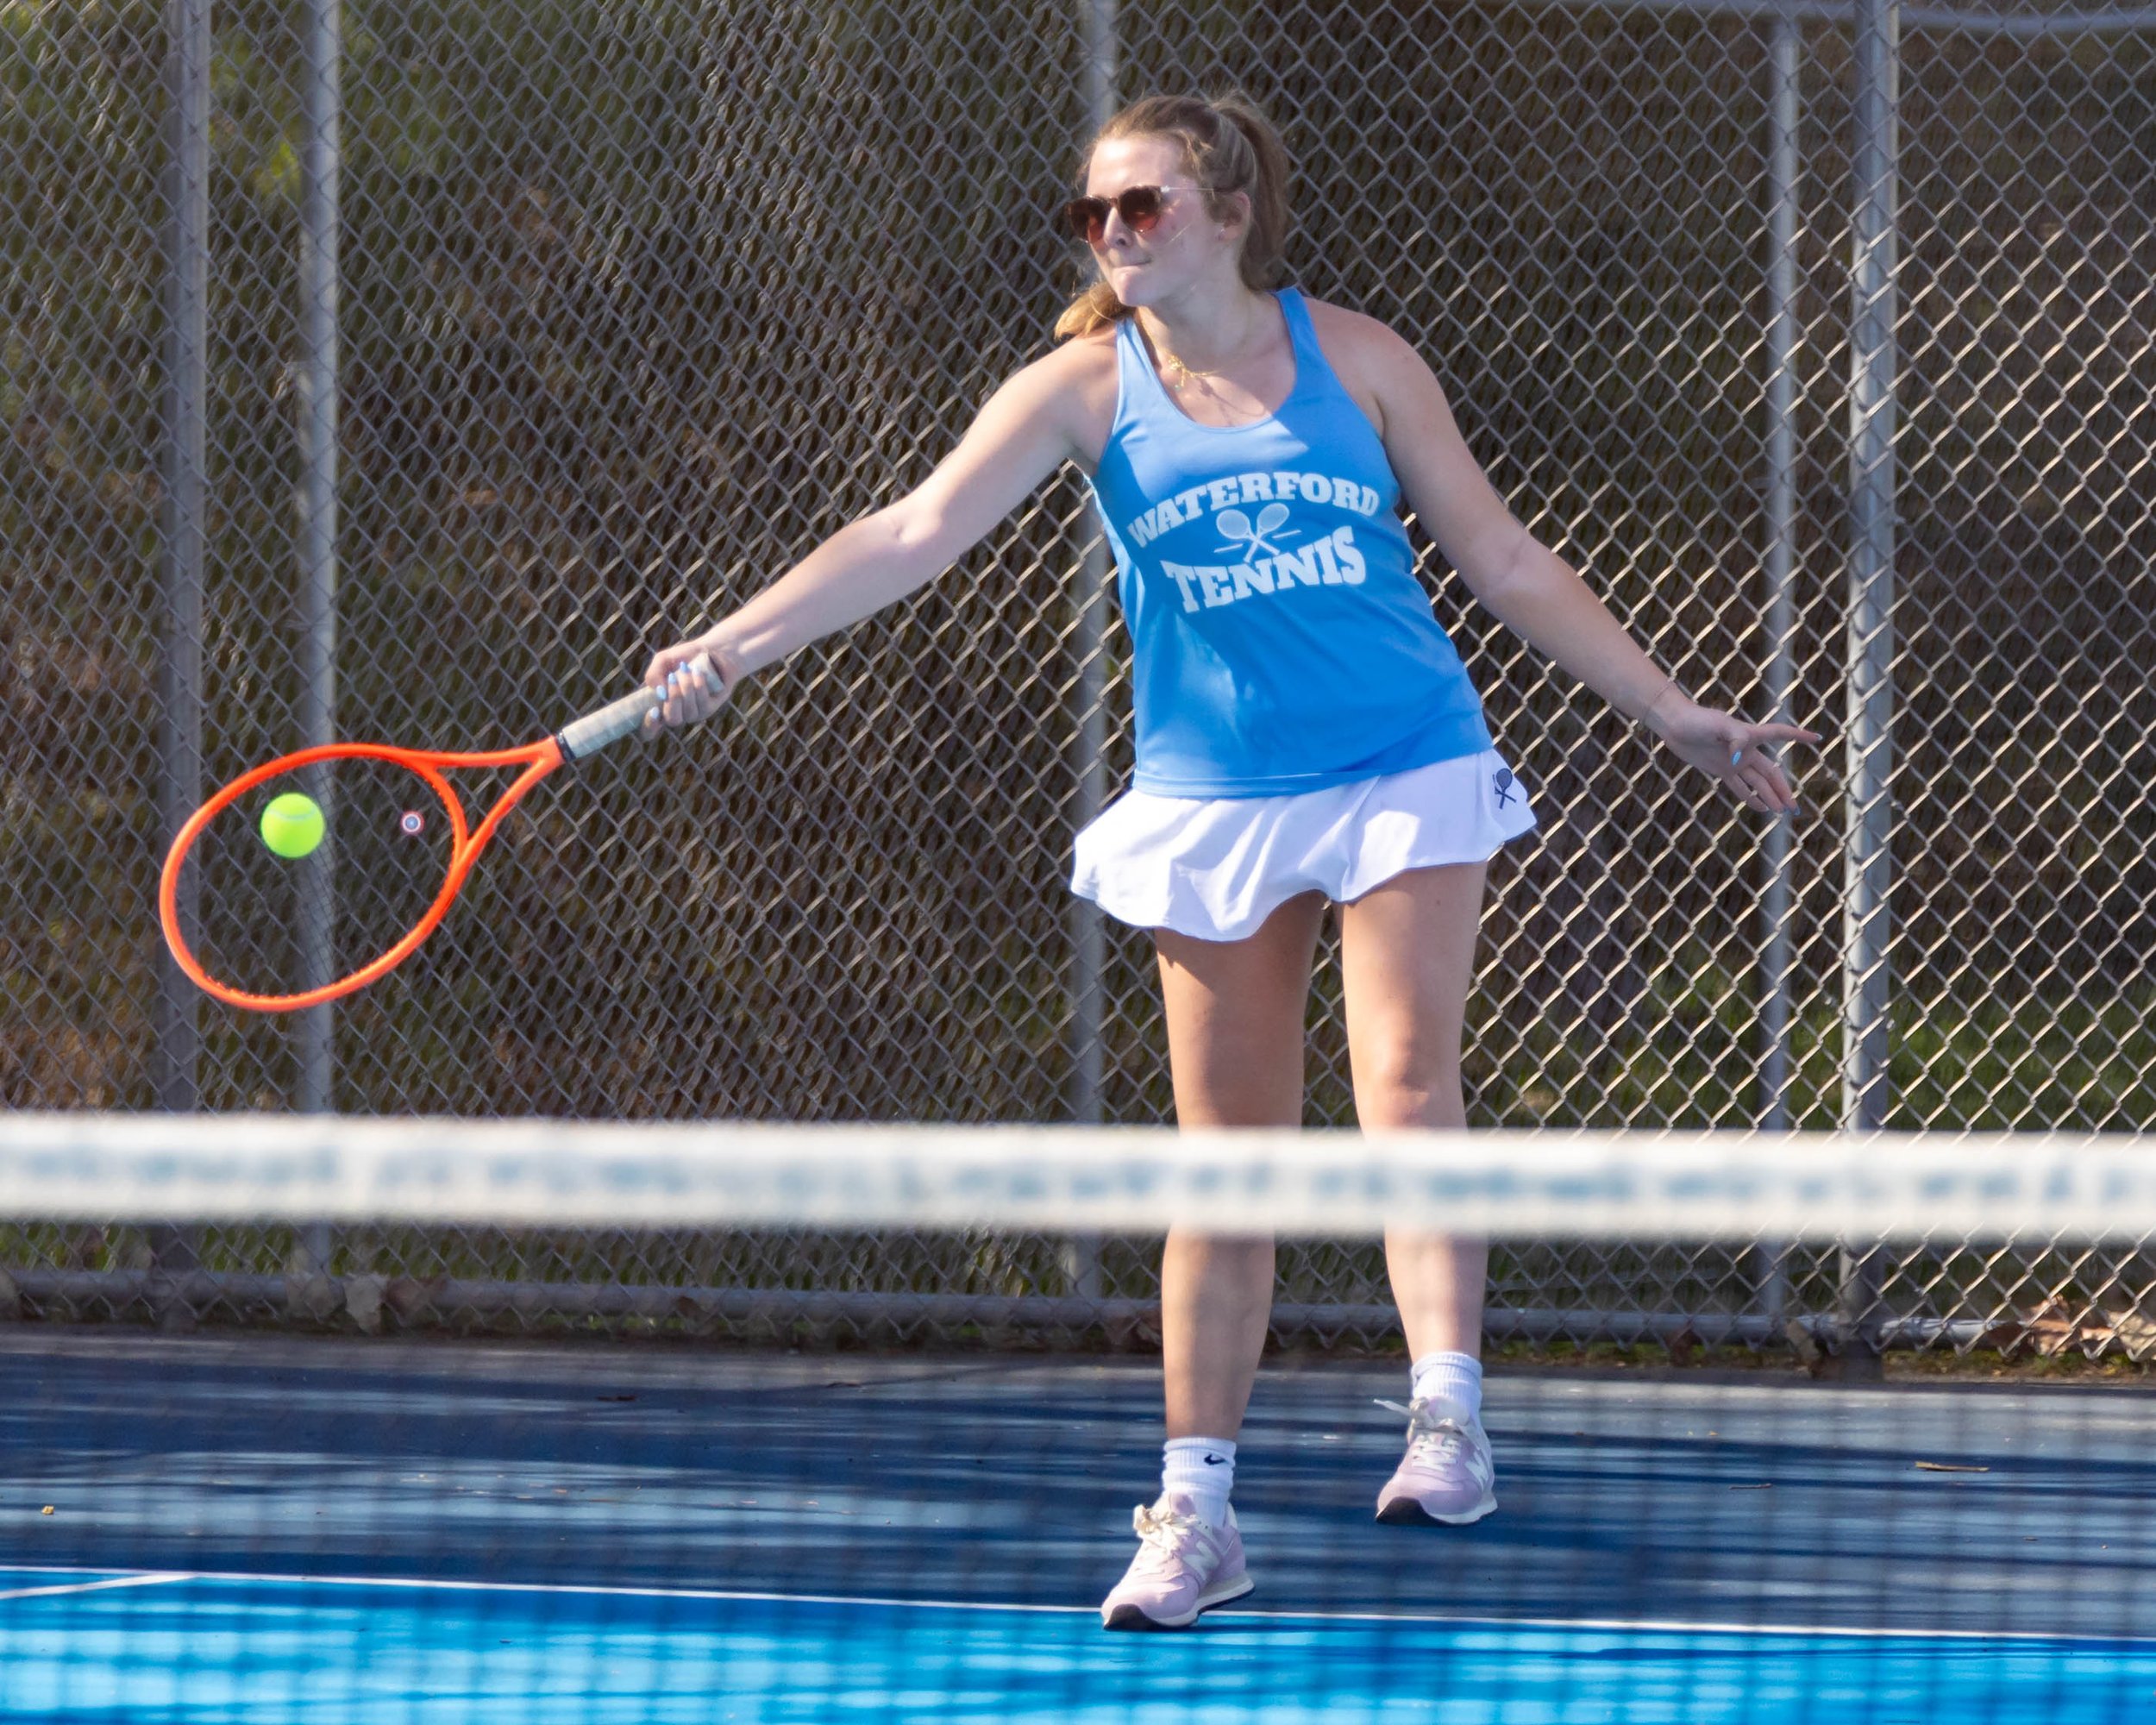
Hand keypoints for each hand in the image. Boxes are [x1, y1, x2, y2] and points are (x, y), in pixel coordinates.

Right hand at [640, 635, 741, 732]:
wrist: (712, 650)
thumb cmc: (684, 657)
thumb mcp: (662, 660)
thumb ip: (653, 674)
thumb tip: (658, 691)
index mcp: (660, 705)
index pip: (649, 730)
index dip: (649, 725)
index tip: (653, 710)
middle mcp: (677, 713)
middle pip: (672, 720)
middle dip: (673, 699)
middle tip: (672, 678)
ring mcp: (694, 713)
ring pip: (689, 712)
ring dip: (686, 687)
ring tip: (686, 668)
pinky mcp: (710, 708)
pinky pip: (703, 703)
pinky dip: (698, 685)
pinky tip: (697, 672)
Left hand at [1644, 686, 1818, 814]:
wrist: (1674, 725)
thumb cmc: (1697, 720)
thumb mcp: (1718, 726)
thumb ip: (1734, 739)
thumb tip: (1740, 761)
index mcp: (1750, 735)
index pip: (1781, 733)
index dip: (1799, 735)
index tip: (1819, 738)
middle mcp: (1746, 750)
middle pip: (1771, 773)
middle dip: (1783, 790)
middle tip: (1793, 808)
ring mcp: (1734, 761)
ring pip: (1758, 783)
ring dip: (1769, 797)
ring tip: (1782, 812)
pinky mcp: (1721, 769)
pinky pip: (1740, 787)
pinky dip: (1750, 797)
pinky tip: (1761, 808)